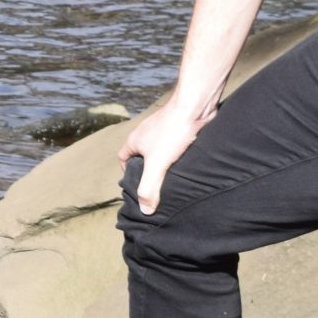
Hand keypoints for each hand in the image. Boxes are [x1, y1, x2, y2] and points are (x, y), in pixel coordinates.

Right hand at [119, 96, 210, 213]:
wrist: (195, 107)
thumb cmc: (172, 131)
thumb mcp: (157, 164)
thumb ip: (149, 187)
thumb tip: (145, 210)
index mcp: (135, 140)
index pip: (123, 158)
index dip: (127, 172)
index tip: (138, 184)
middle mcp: (146, 133)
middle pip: (142, 154)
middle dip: (149, 169)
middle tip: (158, 183)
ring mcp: (162, 128)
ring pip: (159, 148)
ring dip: (165, 160)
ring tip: (175, 174)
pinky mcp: (179, 126)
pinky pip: (174, 143)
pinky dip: (179, 152)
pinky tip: (188, 160)